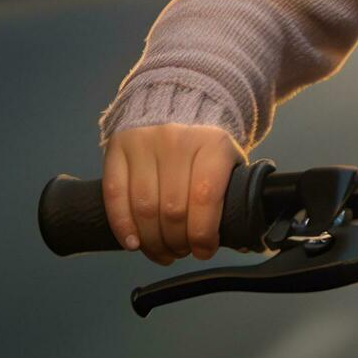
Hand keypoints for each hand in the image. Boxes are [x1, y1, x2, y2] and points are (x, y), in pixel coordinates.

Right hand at [103, 124, 245, 264]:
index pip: (205, 198)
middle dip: (178, 242)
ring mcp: (144, 142)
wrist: (178, 105)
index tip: (204, 250)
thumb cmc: (206, 147)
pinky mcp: (117, 147)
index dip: (203, 234)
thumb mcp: (230, 162)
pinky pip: (115, 196)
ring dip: (152, 241)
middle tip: (182, 252)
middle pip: (172, 209)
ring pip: (143, 208)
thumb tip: (243, 243)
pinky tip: (134, 243)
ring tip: (162, 251)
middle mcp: (177, 140)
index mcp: (213, 143)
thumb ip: (235, 197)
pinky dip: (122, 226)